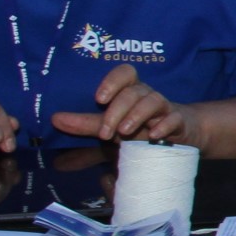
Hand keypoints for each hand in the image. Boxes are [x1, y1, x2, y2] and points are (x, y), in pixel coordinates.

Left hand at [52, 63, 197, 144]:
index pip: (124, 73)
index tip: (98, 99)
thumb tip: (56, 162)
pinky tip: (153, 136)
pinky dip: (164, 125)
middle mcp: (146, 96)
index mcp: (129, 93)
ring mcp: (165, 109)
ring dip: (137, 115)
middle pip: (133, 91)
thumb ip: (87, 145)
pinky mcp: (180, 123)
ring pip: (154, 101)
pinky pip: (175, 118)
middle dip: (117, 110)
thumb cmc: (140, 133)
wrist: (179, 140)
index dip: (112, 81)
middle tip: (104, 133)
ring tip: (124, 132)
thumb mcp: (110, 139)